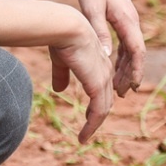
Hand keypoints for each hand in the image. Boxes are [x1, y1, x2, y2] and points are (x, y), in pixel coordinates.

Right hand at [48, 13, 116, 142]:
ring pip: (103, 108)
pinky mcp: (98, 85)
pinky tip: (83, 136)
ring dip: (94, 124)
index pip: (102, 87)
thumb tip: (59, 90)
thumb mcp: (61, 60)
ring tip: (84, 137)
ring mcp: (103, 79)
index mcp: (98, 63)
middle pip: (105, 100)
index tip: (89, 114)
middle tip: (88, 130)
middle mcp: (105, 71)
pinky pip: (98, 112)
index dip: (97, 101)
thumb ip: (61, 75)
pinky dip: (92, 125)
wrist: (66, 28)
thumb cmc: (61, 39)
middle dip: (97, 116)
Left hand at [74, 0, 145, 96]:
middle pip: (136, 54)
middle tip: (121, 94)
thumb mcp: (92, 8)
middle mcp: (132, 21)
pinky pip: (126, 42)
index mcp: (127, 19)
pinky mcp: (121, 18)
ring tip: (118, 87)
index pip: (137, 50)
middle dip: (130, 74)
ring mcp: (128, 20)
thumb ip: (99, 31)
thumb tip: (107, 57)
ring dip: (126, 68)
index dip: (136, 70)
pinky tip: (114, 67)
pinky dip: (122, 57)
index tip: (132, 87)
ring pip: (131, 49)